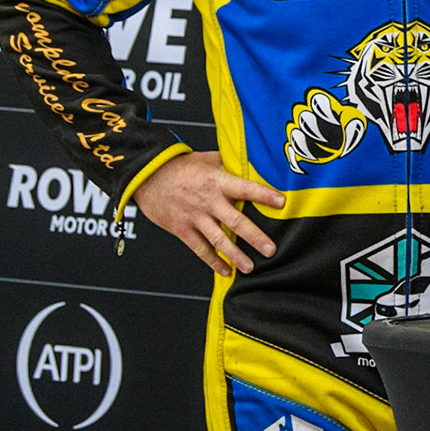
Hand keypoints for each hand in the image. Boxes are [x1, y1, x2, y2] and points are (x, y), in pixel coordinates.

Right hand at [132, 151, 284, 276]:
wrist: (147, 176)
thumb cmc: (181, 166)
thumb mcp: (209, 159)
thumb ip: (230, 165)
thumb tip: (255, 163)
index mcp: (218, 181)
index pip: (246, 188)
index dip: (264, 195)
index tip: (282, 203)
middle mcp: (208, 201)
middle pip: (235, 221)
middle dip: (255, 237)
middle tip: (271, 249)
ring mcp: (194, 217)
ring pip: (218, 240)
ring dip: (235, 255)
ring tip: (250, 267)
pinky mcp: (182, 229)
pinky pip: (199, 249)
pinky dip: (212, 261)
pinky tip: (225, 271)